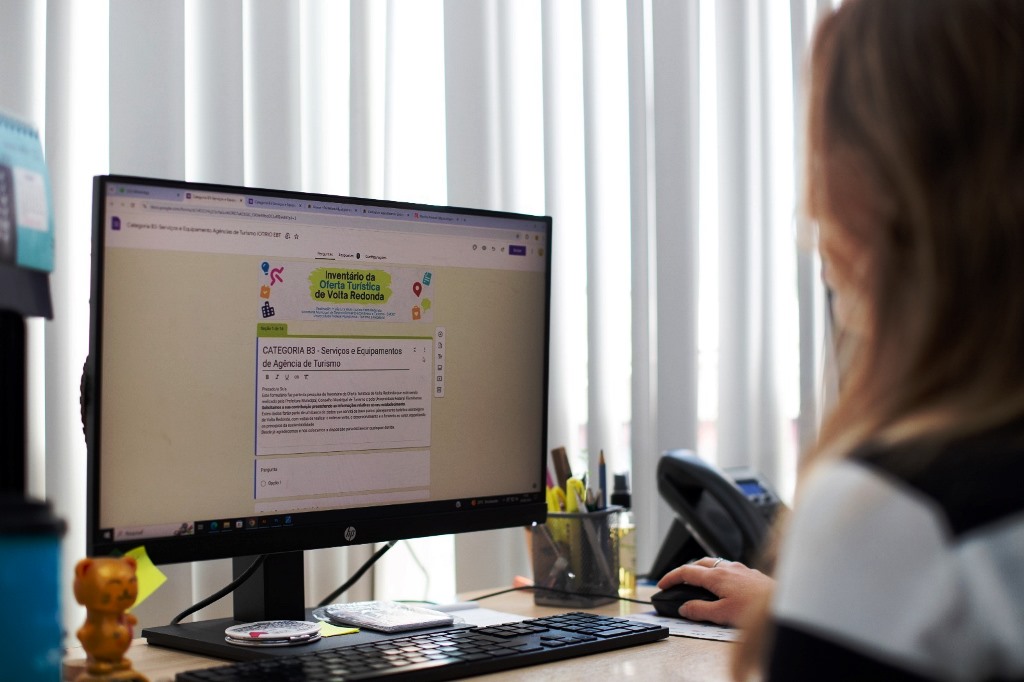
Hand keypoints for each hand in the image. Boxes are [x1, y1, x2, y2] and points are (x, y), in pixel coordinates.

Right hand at [656, 557, 773, 626]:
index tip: (662, 584)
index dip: (671, 577)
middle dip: (685, 571)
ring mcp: (741, 569)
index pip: (686, 572)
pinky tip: (724, 586)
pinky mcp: (752, 574)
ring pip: (715, 564)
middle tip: (677, 582)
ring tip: (698, 583)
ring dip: (703, 571)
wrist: (783, 605)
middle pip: (699, 563)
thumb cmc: (756, 610)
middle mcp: (728, 568)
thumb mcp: (722, 615)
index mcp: (717, 576)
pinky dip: (718, 573)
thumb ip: (700, 610)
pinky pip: (729, 568)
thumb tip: (684, 608)